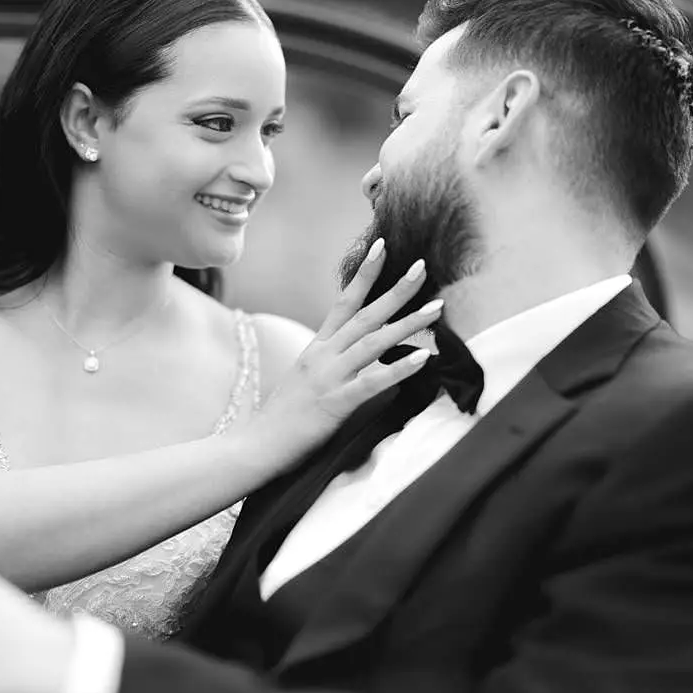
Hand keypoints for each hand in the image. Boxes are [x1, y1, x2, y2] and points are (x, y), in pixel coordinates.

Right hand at [245, 239, 438, 464]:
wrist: (254, 445)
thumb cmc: (281, 419)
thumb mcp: (305, 380)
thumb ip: (329, 363)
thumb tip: (357, 355)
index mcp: (316, 347)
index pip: (344, 301)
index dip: (364, 274)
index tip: (382, 246)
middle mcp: (322, 355)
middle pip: (365, 314)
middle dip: (396, 290)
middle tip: (423, 267)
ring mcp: (328, 377)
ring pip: (373, 342)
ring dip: (408, 323)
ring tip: (437, 308)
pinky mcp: (334, 404)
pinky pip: (372, 383)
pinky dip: (398, 368)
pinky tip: (423, 358)